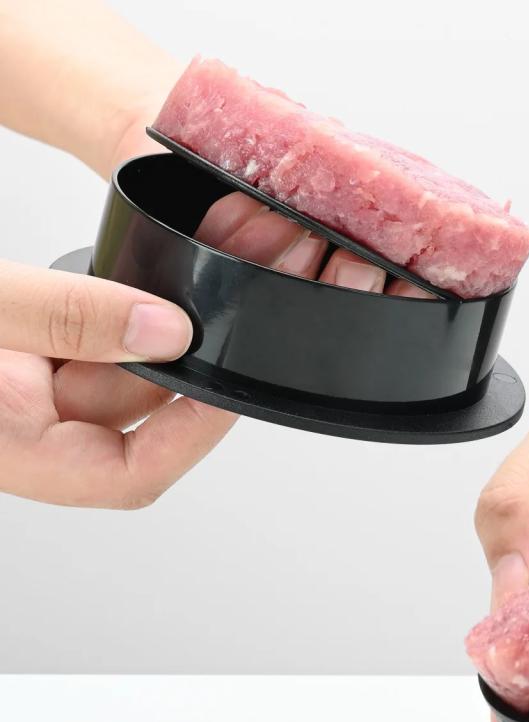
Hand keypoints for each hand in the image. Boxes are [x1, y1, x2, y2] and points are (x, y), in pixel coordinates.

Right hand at [0, 132, 401, 507]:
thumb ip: (64, 321)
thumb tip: (164, 329)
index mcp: (25, 448)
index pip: (137, 472)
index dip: (202, 436)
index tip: (244, 386)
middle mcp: (45, 418)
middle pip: (159, 397)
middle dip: (230, 336)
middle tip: (297, 281)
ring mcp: (48, 371)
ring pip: (149, 343)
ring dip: (215, 295)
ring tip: (283, 244)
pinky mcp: (47, 331)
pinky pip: (119, 311)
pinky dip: (169, 276)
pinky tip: (227, 238)